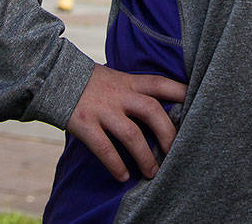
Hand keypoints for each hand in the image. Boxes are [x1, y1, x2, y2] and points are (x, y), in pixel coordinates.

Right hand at [66, 64, 187, 181]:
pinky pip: (104, 148)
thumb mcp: (116, 79)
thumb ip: (135, 91)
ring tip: (153, 173)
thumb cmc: (91, 83)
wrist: (53, 76)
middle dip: (168, 134)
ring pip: (131, 134)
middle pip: (152, 111)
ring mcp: (102, 110)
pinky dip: (115, 164)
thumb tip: (160, 110)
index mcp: (129, 82)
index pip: (161, 84)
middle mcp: (119, 95)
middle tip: (177, 152)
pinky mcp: (84, 124)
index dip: (182, 93)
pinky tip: (123, 176)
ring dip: (145, 156)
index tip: (199, 105)